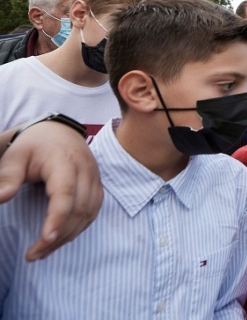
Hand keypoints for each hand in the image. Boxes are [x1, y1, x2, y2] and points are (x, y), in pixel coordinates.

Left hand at [0, 120, 102, 260]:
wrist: (57, 131)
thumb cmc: (33, 145)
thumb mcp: (15, 157)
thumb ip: (8, 178)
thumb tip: (1, 199)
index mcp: (64, 161)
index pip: (65, 193)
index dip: (58, 218)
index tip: (45, 239)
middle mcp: (84, 170)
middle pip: (79, 208)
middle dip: (59, 235)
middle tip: (33, 255)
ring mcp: (94, 178)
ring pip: (88, 213)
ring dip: (68, 235)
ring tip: (44, 251)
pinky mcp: (97, 186)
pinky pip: (93, 211)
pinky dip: (79, 228)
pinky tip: (61, 238)